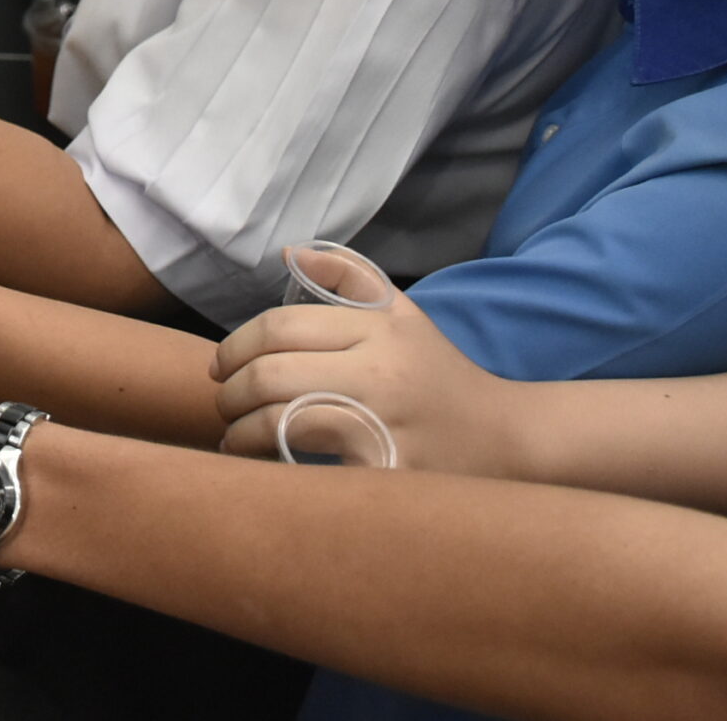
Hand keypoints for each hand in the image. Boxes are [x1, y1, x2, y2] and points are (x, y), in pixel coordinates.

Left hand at [211, 290, 518, 476]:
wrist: (506, 441)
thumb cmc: (439, 375)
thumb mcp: (403, 313)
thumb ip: (350, 277)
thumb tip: (291, 253)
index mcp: (378, 329)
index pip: (280, 327)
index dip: (235, 345)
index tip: (220, 366)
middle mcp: (379, 373)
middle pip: (271, 374)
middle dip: (230, 391)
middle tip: (224, 403)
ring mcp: (383, 425)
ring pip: (281, 420)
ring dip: (242, 432)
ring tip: (236, 437)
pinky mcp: (386, 474)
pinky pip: (310, 465)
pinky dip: (277, 464)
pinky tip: (267, 464)